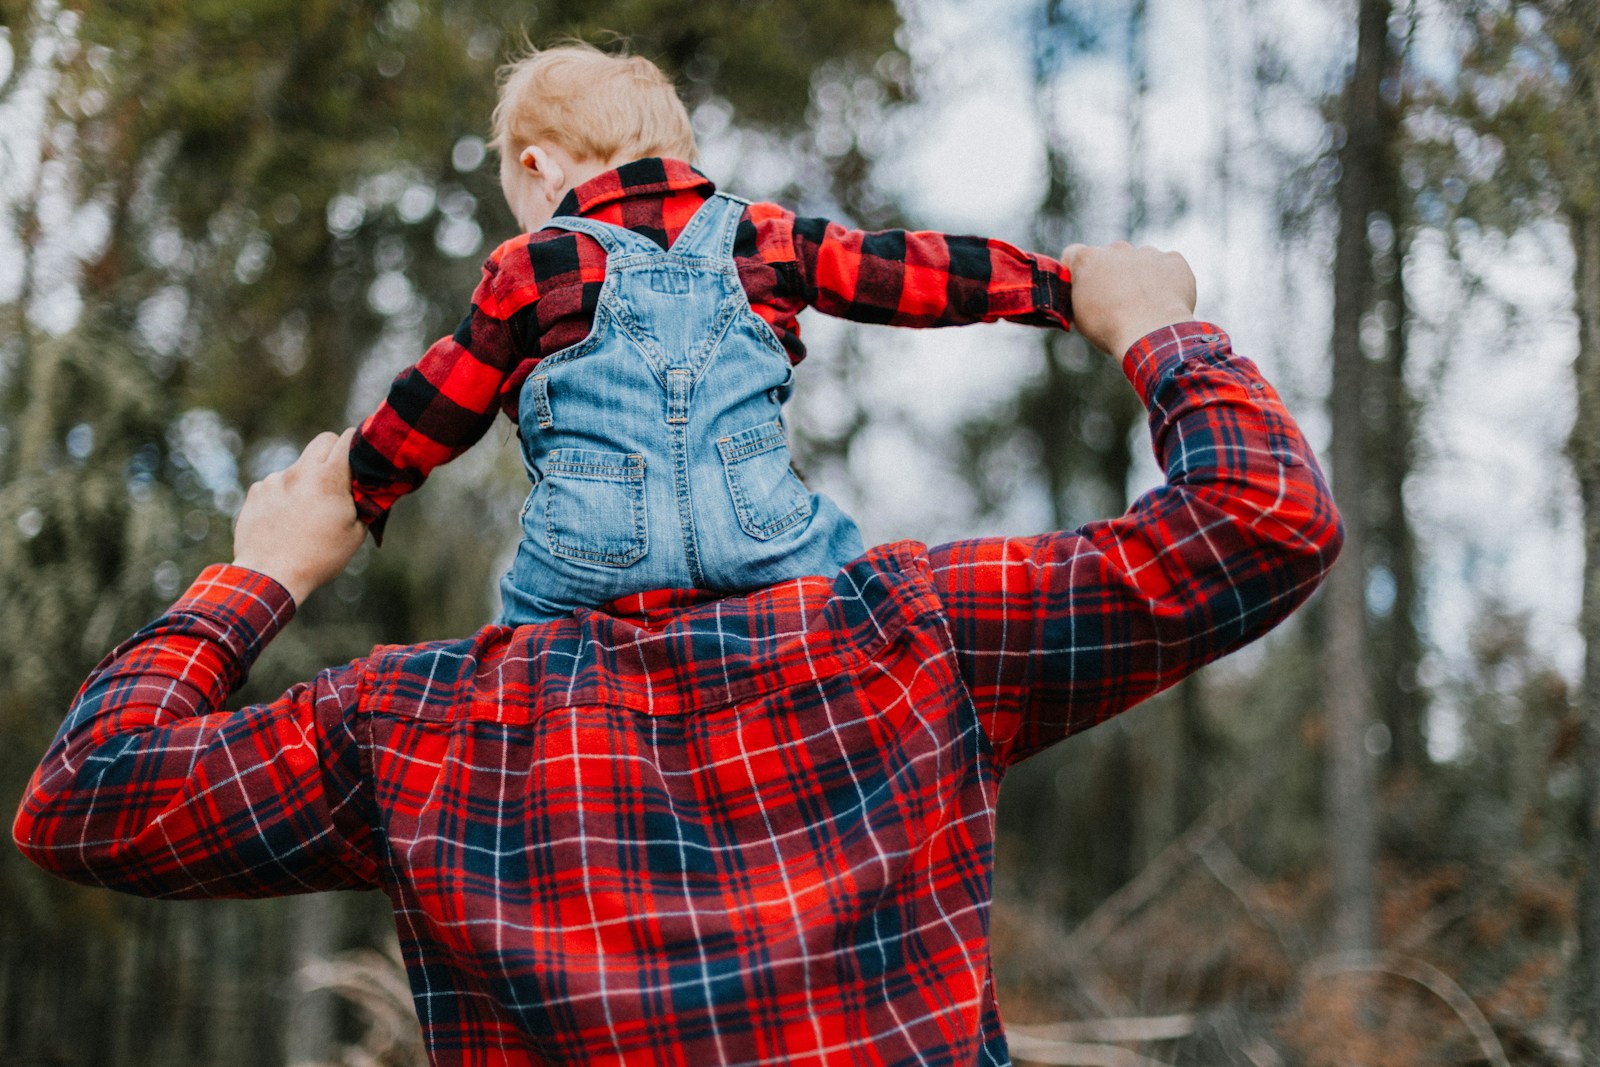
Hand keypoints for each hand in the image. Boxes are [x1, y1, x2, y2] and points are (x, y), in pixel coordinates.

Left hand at [232, 429, 365, 605]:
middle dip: (333, 453)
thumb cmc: (319, 557)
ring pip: (299, 467)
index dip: (357, 445)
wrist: (271, 575)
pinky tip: (285, 520)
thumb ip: (362, 503)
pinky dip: (284, 495)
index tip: (360, 457)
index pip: (347, 439)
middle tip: (337, 479)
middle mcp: (300, 472)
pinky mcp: (256, 491)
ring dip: (306, 480)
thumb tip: (367, 488)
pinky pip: (276, 483)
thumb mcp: (355, 533)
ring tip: (306, 513)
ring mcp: (274, 480)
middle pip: (322, 442)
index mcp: (329, 479)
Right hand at [1061, 241, 1197, 358]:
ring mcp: (1147, 252)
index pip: (1074, 254)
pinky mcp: (1173, 260)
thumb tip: (1085, 294)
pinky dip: (1166, 280)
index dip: (1077, 271)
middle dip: (1112, 272)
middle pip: (1110, 255)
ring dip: (1139, 275)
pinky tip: (1163, 301)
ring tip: (1144, 305)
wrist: (1150, 334)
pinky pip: (1167, 266)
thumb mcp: (1080, 316)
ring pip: (1141, 260)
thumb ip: (1079, 295)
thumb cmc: (1110, 328)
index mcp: (1088, 258)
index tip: (1082, 286)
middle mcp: (1117, 248)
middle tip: (1117, 300)